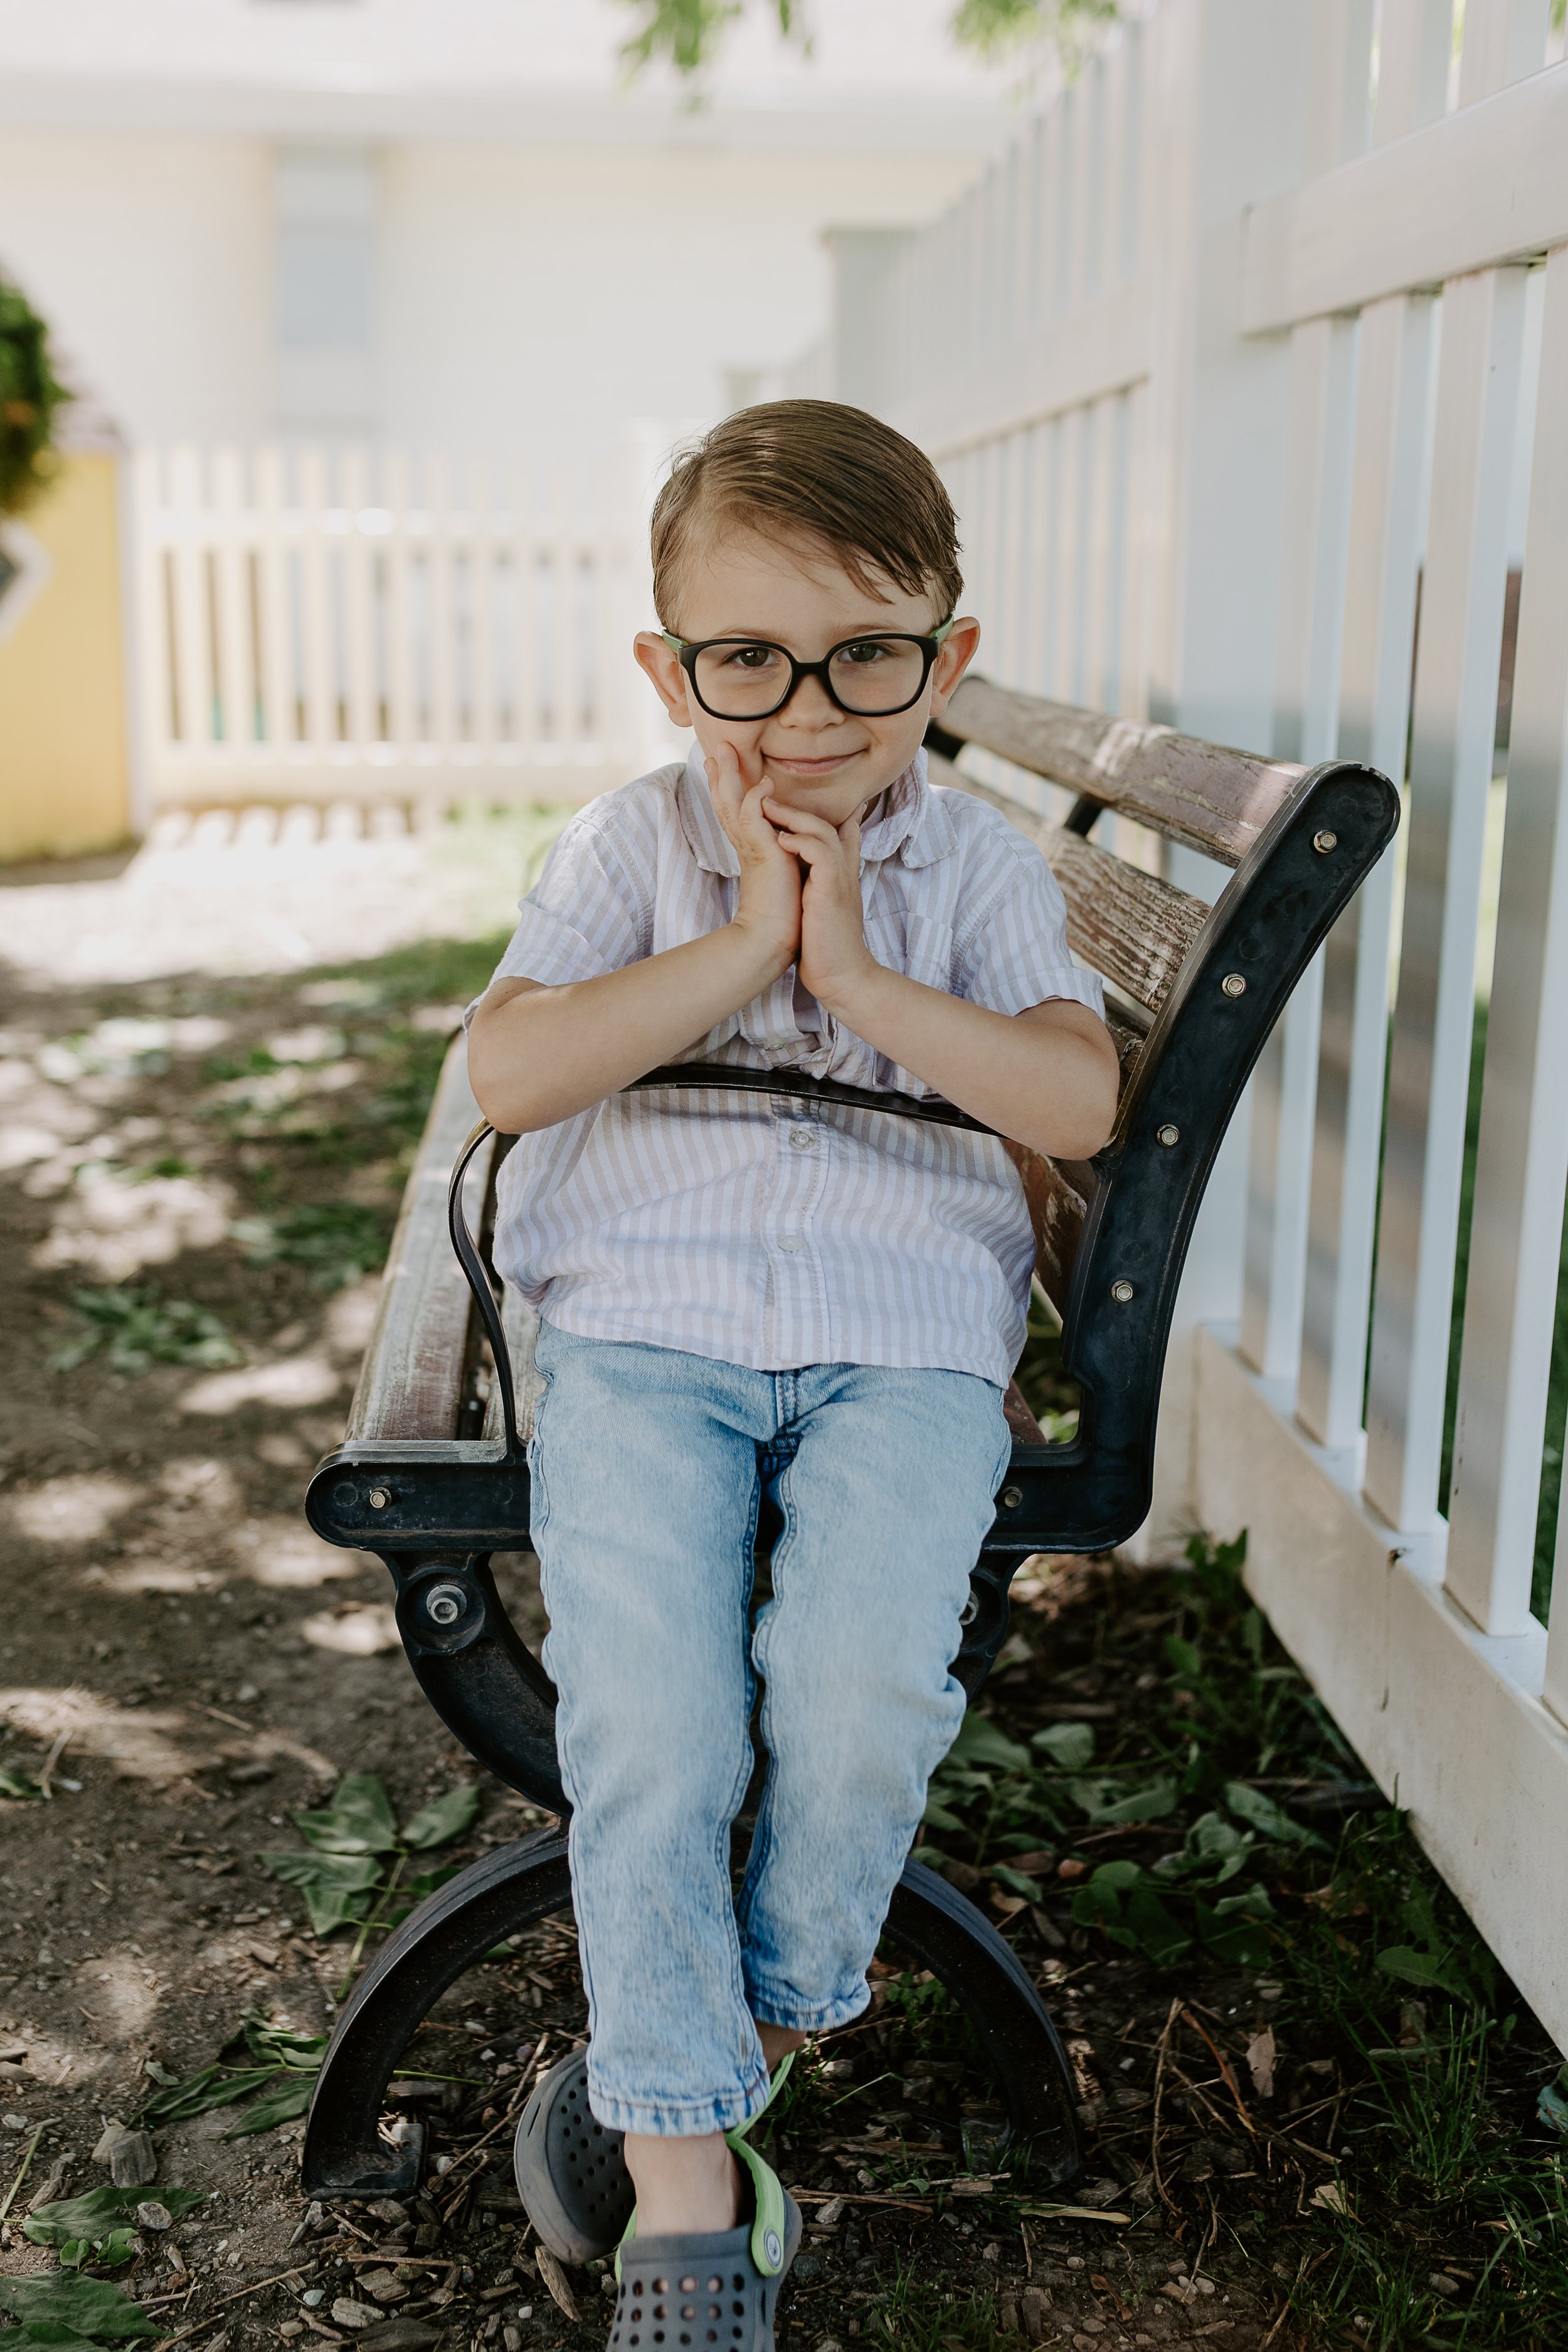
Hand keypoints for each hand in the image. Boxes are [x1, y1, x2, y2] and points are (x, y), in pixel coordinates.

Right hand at [707, 741, 800, 976]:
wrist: (777, 940)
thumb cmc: (787, 913)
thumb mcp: (793, 869)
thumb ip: (792, 848)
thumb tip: (799, 836)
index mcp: (753, 849)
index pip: (737, 810)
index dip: (730, 787)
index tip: (724, 764)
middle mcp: (747, 846)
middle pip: (727, 802)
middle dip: (722, 775)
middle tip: (716, 747)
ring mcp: (751, 850)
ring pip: (733, 805)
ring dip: (728, 778)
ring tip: (723, 751)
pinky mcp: (762, 856)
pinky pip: (753, 822)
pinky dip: (756, 801)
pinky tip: (762, 784)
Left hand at [761, 795, 878, 1015]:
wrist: (842, 977)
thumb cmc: (826, 948)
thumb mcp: (820, 911)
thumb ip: (815, 888)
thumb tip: (802, 880)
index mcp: (838, 876)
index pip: (839, 833)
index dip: (819, 810)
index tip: (795, 799)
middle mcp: (842, 872)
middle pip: (828, 825)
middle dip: (796, 808)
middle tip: (766, 797)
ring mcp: (840, 880)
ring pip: (824, 832)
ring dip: (794, 818)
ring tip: (767, 809)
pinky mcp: (833, 892)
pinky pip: (821, 854)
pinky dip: (801, 843)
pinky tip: (781, 840)